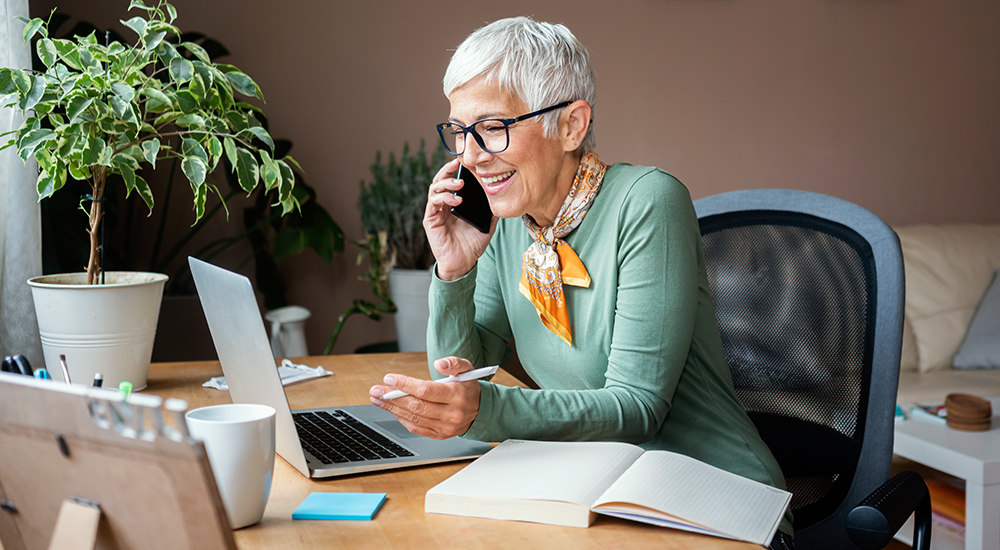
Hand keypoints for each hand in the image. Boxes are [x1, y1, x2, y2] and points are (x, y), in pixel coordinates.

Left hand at [368, 357, 480, 438]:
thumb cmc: (467, 387)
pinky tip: (392, 410)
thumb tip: (439, 363)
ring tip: (378, 399)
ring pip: (413, 418)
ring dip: (392, 408)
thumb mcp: (466, 369)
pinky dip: (402, 419)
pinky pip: (416, 428)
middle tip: (376, 390)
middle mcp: (451, 413)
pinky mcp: (440, 435)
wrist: (480, 410)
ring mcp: (445, 427)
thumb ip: (454, 362)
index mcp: (456, 395)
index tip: (389, 378)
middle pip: (416, 406)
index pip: (426, 390)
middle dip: (392, 397)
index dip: (405, 385)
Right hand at [424, 158, 495, 280]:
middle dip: (448, 169)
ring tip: (459, 184)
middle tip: (458, 163)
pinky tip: (456, 200)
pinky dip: (443, 198)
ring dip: (446, 183)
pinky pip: (433, 203)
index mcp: (454, 203)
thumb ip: (492, 210)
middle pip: (440, 180)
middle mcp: (443, 204)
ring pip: (434, 188)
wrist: (463, 264)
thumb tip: (503, 196)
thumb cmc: (472, 245)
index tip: (465, 160)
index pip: (452, 180)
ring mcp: (436, 211)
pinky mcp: (430, 220)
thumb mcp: (487, 224)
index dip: (457, 169)